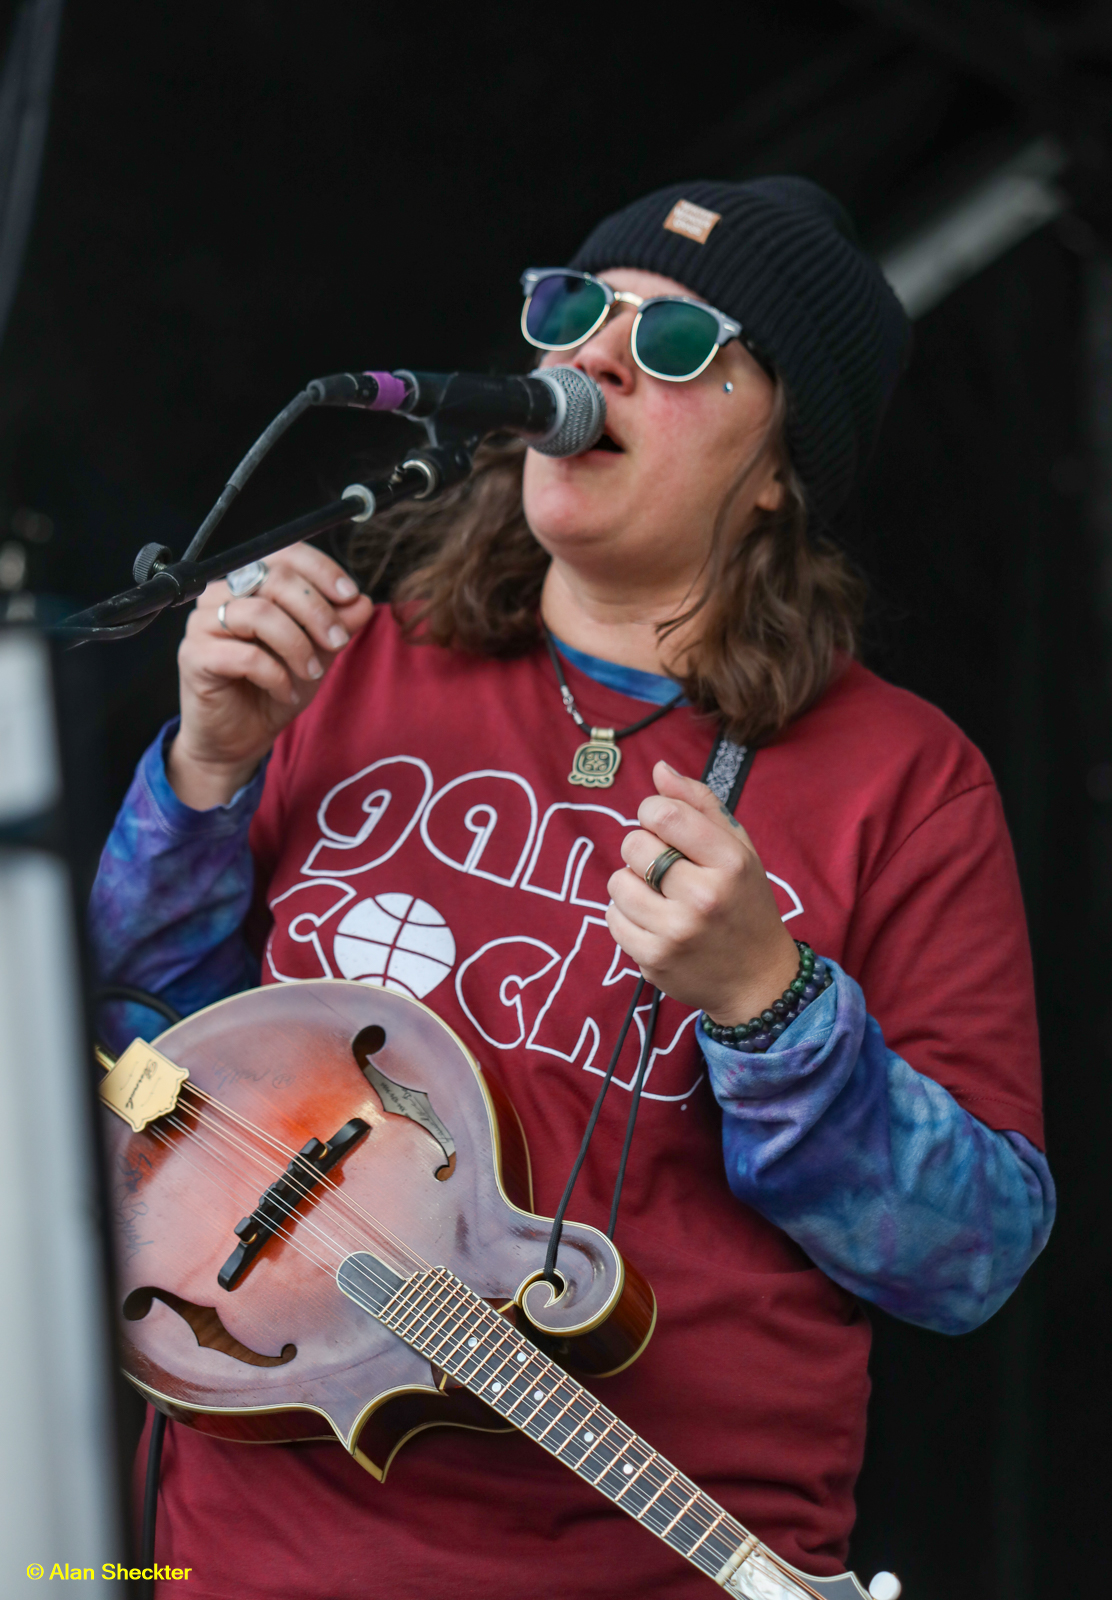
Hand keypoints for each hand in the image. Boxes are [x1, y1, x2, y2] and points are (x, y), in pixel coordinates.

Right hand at [169, 543, 372, 807]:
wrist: (240, 738)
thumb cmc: (274, 687)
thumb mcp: (318, 653)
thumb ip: (338, 625)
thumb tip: (363, 602)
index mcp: (249, 583)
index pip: (285, 554)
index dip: (321, 570)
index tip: (350, 596)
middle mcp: (221, 595)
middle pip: (274, 579)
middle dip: (317, 611)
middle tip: (338, 643)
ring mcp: (203, 623)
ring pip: (259, 613)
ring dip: (297, 645)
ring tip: (313, 673)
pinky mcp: (195, 656)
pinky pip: (244, 655)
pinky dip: (276, 675)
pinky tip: (286, 692)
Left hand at [606, 761, 798, 1023]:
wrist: (758, 980)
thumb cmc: (745, 904)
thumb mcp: (739, 849)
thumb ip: (700, 804)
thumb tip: (660, 770)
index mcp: (729, 863)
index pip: (666, 814)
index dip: (653, 812)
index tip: (663, 824)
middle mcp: (704, 896)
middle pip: (634, 844)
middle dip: (642, 849)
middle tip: (665, 868)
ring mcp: (677, 931)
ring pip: (618, 882)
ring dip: (632, 884)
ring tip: (659, 896)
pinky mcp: (654, 959)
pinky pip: (612, 918)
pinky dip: (626, 915)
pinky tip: (653, 921)